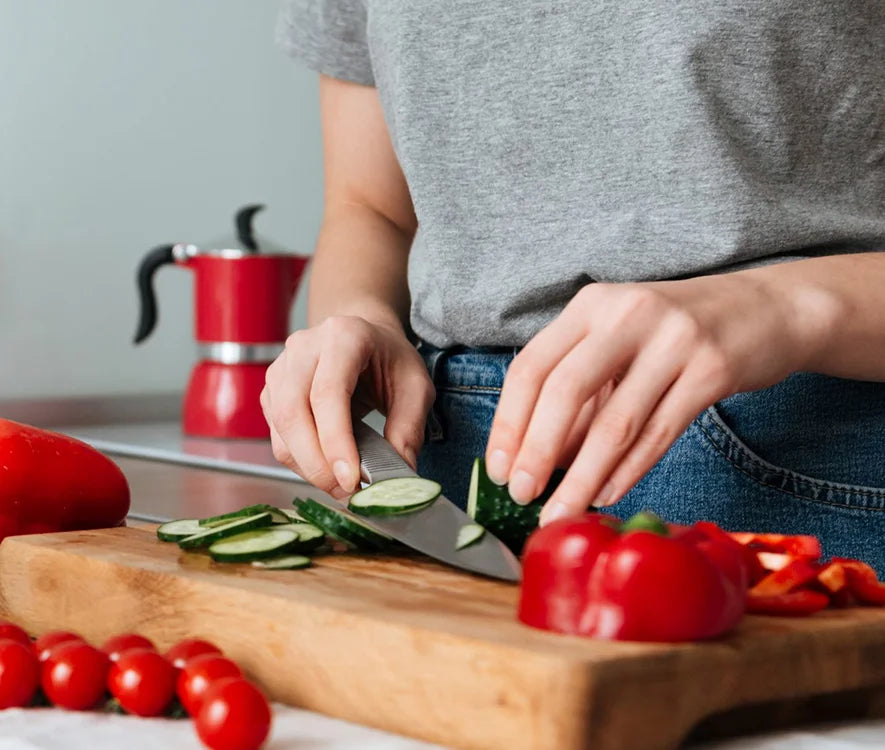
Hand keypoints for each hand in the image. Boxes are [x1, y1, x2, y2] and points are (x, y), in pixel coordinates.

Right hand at [261, 316, 434, 498]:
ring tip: (341, 484)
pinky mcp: (272, 392)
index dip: (335, 441)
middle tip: (346, 491)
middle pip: (293, 412)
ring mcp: (281, 368)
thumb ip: (409, 428)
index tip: (351, 479)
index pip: (328, 393)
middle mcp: (304, 348)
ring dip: (307, 466)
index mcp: (343, 337)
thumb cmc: (389, 358)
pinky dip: (300, 461)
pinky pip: (277, 435)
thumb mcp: (416, 386)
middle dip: (317, 462)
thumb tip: (397, 476)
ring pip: (281, 428)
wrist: (364, 337)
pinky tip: (327, 467)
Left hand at [485, 271, 817, 524]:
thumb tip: (537, 457)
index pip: (531, 367)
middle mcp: (627, 314)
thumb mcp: (618, 346)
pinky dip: (629, 470)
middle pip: (565, 390)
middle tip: (521, 495)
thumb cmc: (675, 334)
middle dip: (536, 450)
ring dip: (582, 477)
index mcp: (591, 305)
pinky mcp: (713, 369)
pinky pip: (660, 432)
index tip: (498, 469)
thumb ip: (579, 396)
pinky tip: (607, 495)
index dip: (509, 423)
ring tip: (561, 512)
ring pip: (616, 422)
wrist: (766, 308)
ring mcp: (673, 340)